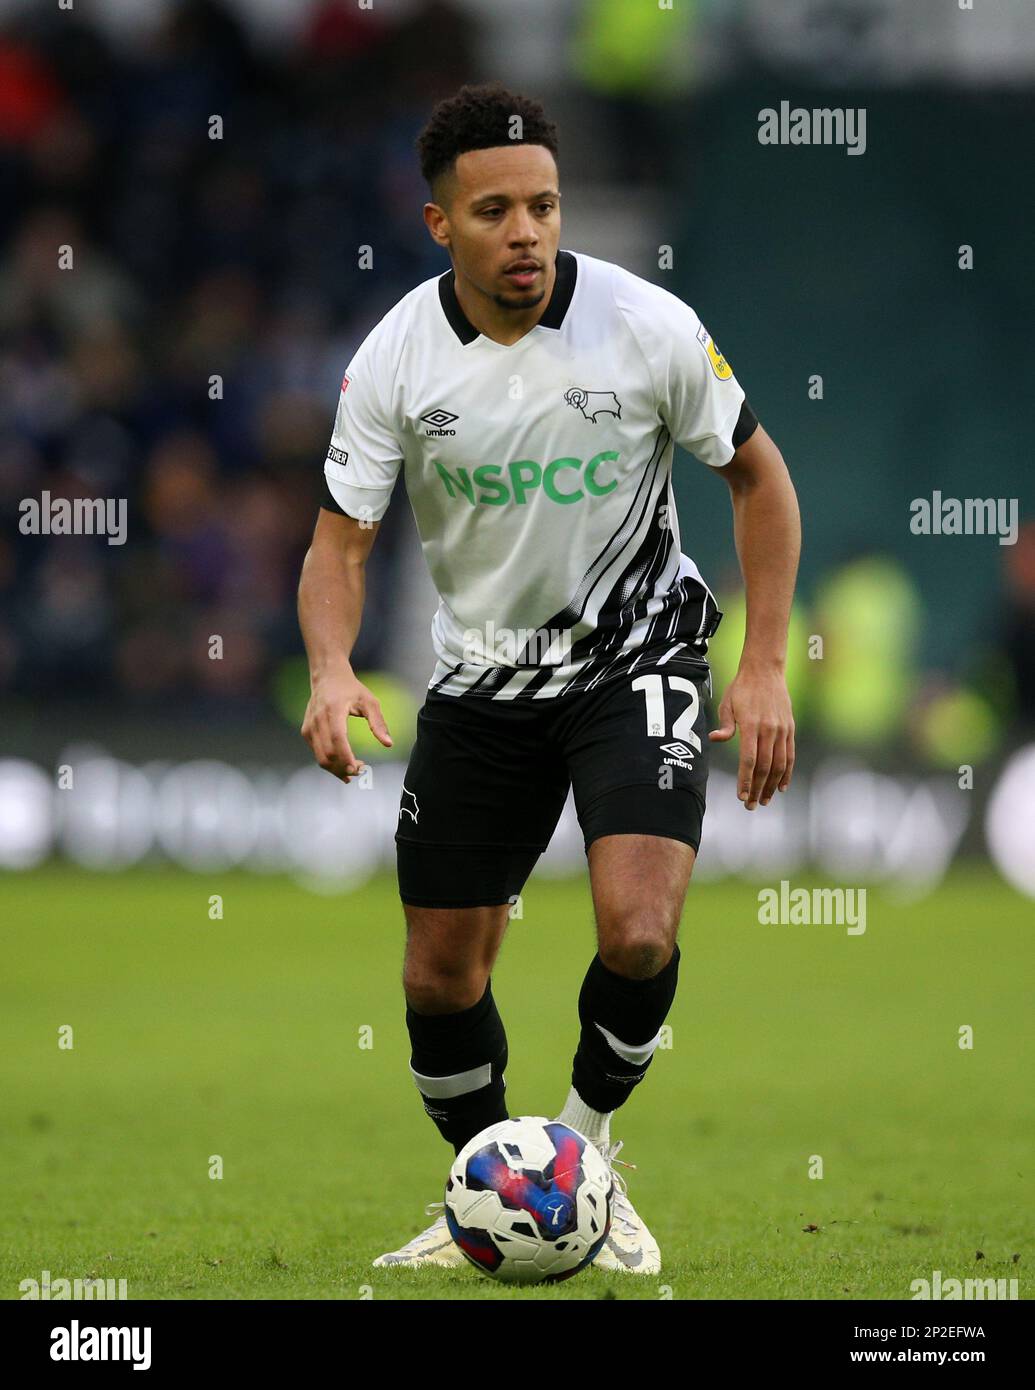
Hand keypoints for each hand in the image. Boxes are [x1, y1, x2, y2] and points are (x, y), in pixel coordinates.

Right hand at [301, 668, 392, 781]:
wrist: (327, 677)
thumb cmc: (350, 689)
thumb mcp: (369, 701)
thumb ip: (378, 723)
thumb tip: (388, 744)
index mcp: (333, 710)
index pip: (338, 738)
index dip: (346, 757)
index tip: (358, 768)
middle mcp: (318, 720)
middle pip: (328, 753)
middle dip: (344, 768)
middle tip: (361, 770)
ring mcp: (310, 727)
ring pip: (320, 757)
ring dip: (337, 769)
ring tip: (354, 770)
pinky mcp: (306, 732)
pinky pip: (317, 753)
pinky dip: (329, 763)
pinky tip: (343, 765)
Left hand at [708, 663, 794, 808]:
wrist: (765, 670)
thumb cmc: (742, 688)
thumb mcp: (727, 704)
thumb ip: (725, 726)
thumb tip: (715, 739)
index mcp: (750, 725)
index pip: (748, 760)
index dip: (745, 781)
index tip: (741, 797)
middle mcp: (768, 729)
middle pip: (764, 767)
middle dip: (757, 789)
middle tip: (751, 806)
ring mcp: (782, 730)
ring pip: (779, 765)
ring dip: (772, 786)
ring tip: (765, 800)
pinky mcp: (790, 729)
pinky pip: (790, 755)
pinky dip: (787, 773)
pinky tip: (782, 787)